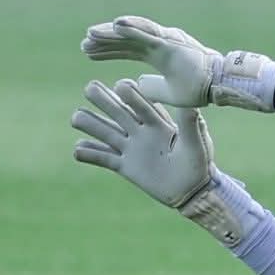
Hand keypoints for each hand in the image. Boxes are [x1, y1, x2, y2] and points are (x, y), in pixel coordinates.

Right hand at [71, 80, 212, 208]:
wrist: (192, 190)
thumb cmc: (199, 164)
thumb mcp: (197, 144)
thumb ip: (191, 126)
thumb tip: (191, 106)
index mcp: (160, 124)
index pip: (143, 106)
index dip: (132, 96)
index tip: (121, 84)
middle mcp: (142, 133)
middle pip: (120, 113)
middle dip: (105, 101)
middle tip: (89, 87)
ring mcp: (132, 149)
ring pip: (108, 133)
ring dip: (92, 124)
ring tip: (75, 116)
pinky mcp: (126, 167)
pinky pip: (105, 159)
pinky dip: (91, 154)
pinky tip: (76, 149)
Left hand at [81, 15, 217, 107]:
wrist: (219, 86)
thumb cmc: (198, 89)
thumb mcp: (168, 92)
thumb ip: (153, 88)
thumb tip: (137, 85)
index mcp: (158, 55)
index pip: (128, 49)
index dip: (108, 50)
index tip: (87, 52)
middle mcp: (159, 44)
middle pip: (126, 39)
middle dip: (105, 41)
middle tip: (84, 42)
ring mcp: (165, 41)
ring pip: (133, 33)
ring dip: (112, 32)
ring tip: (91, 33)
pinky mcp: (171, 43)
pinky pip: (148, 34)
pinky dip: (132, 28)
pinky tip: (115, 25)